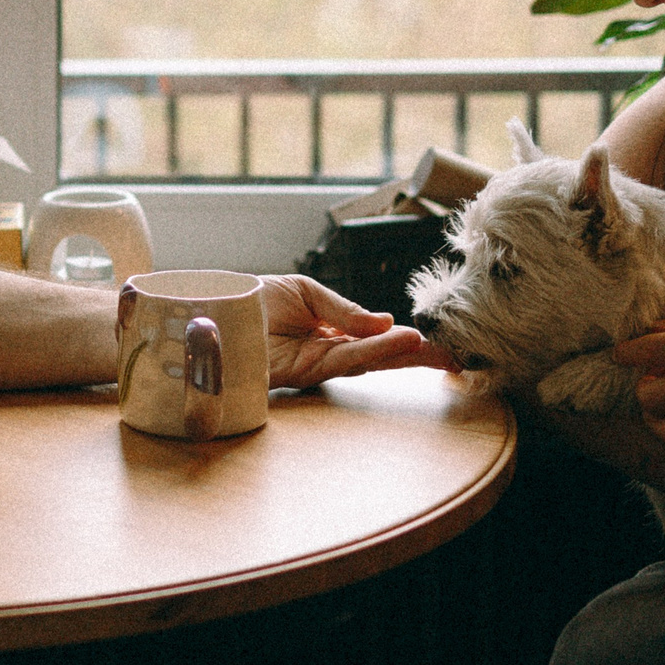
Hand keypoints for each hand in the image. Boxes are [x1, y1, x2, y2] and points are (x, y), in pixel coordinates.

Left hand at [258, 275, 453, 388]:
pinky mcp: (301, 371)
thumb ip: (344, 310)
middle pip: (379, 355)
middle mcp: (327, 349)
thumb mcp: (306, 292)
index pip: (375, 338)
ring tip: (430, 348)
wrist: (211, 309)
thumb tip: (386, 323)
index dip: (405, 342)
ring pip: (367, 359)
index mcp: (329, 330)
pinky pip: (345, 358)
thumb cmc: (251, 298)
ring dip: (399, 354)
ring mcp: (316, 363)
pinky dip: (373, 350)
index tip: (437, 342)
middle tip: (454, 360)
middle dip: (415, 358)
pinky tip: (398, 342)